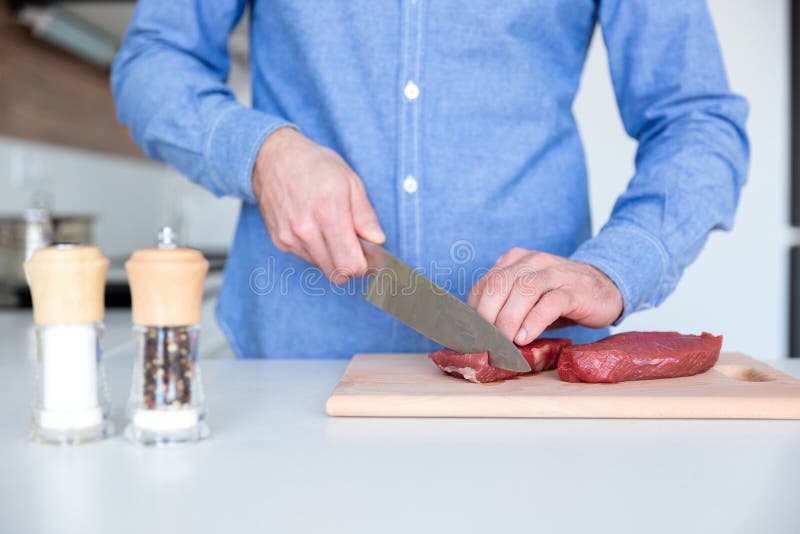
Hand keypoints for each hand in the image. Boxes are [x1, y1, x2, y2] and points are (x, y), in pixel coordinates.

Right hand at [252, 127, 384, 282]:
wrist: (274, 158)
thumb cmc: (315, 166)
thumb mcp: (351, 182)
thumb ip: (365, 215)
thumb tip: (377, 240)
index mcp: (329, 213)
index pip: (350, 265)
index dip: (364, 265)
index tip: (368, 254)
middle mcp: (306, 230)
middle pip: (337, 273)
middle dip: (350, 264)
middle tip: (354, 244)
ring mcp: (290, 238)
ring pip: (322, 267)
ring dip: (333, 257)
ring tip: (332, 230)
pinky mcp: (280, 241)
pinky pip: (306, 258)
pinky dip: (316, 250)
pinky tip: (315, 228)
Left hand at [467, 248, 622, 343]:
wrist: (604, 288)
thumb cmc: (559, 298)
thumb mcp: (527, 299)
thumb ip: (505, 307)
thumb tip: (478, 336)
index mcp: (514, 262)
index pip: (484, 284)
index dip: (474, 312)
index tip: (470, 336)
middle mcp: (532, 262)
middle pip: (499, 285)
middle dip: (487, 316)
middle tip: (484, 342)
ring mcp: (554, 273)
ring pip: (523, 291)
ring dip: (508, 320)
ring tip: (503, 343)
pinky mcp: (574, 290)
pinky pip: (550, 303)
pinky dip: (534, 321)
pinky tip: (526, 338)